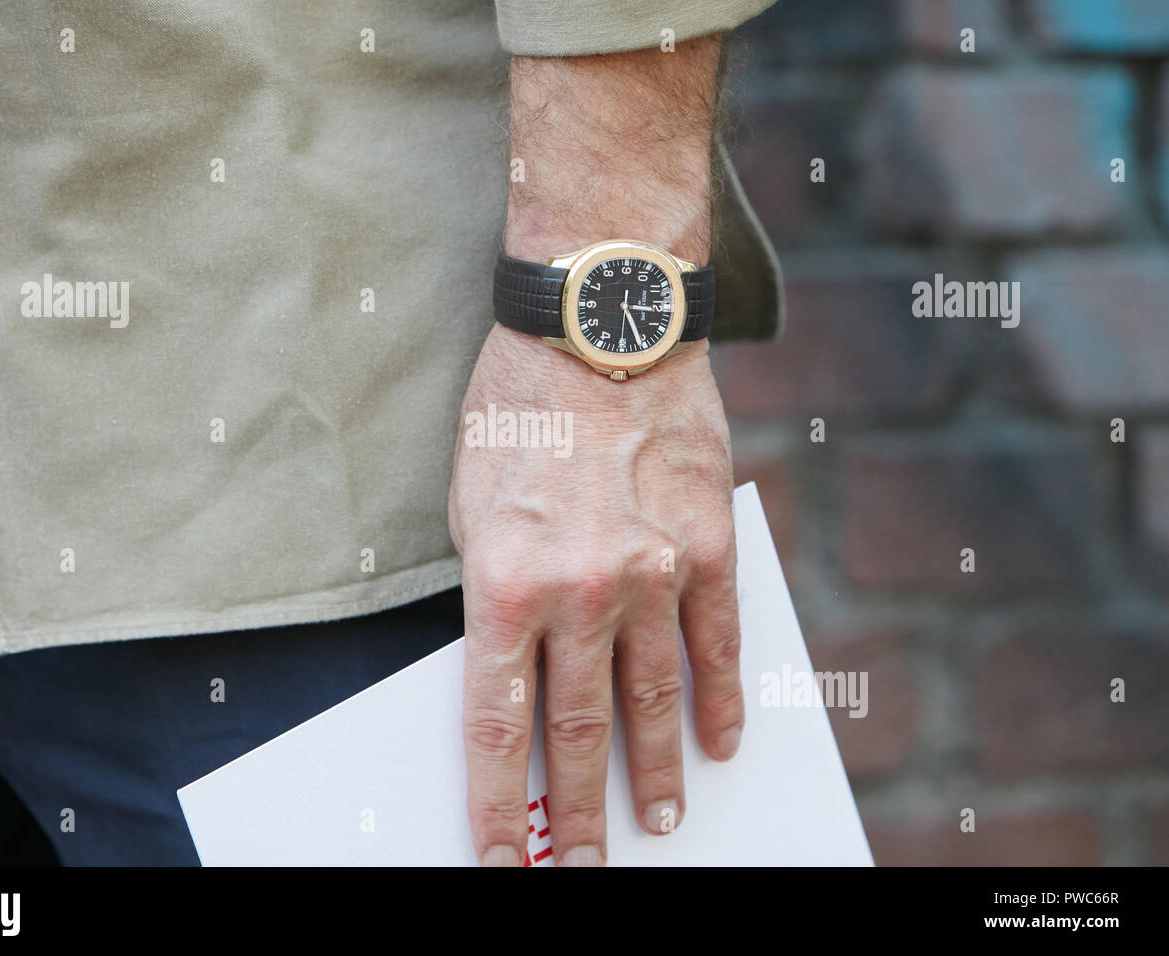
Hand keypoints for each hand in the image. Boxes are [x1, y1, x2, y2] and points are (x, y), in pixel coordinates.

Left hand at [448, 323, 743, 865]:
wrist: (599, 320)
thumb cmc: (515, 405)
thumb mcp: (466, 503)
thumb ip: (491, 593)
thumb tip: (512, 669)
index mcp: (503, 584)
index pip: (497, 725)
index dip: (498, 803)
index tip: (503, 857)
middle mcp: (580, 591)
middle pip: (579, 731)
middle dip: (579, 814)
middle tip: (584, 868)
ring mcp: (654, 572)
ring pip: (655, 701)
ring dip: (657, 773)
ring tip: (662, 823)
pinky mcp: (710, 545)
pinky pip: (719, 643)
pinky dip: (720, 700)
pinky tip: (722, 741)